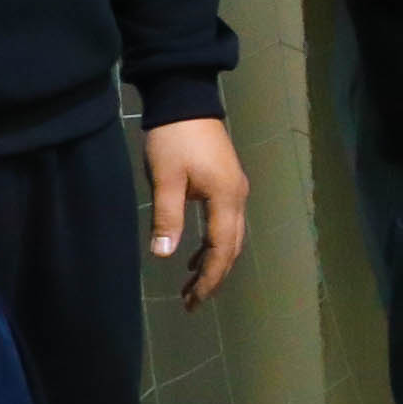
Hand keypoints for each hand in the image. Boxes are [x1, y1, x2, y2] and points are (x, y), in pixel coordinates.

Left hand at [141, 117, 248, 306]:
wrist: (187, 100)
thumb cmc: (174, 140)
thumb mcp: (165, 179)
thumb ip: (167, 217)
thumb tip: (164, 256)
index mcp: (226, 199)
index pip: (221, 249)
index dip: (208, 278)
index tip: (193, 301)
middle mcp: (238, 198)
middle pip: (232, 248)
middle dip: (213, 277)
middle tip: (192, 302)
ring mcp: (236, 191)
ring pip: (231, 238)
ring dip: (213, 263)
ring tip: (192, 285)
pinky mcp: (227, 184)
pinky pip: (226, 225)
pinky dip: (213, 245)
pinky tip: (193, 253)